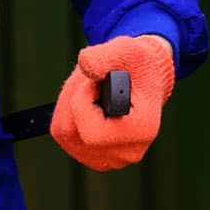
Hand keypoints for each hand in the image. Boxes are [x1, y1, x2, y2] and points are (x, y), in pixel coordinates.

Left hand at [49, 34, 174, 170]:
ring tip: (90, 89)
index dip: (82, 102)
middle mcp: (128, 153)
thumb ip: (105, 55)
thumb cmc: (137, 64)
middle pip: (71, 133)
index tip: (94, 81)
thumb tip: (85, 63)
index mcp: (141, 131)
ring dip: (67, 105)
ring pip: (64, 134)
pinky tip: (85, 102)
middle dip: (72, 99)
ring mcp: (112, 159)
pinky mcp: (97, 157)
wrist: (145, 77)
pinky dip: (67, 114)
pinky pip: (64, 136)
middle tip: (90, 81)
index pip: (91, 133)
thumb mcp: (125, 50)